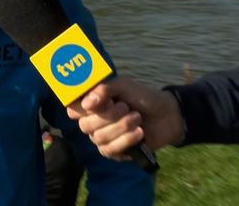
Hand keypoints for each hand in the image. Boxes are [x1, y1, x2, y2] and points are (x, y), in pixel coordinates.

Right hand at [67, 77, 183, 158]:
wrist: (166, 115)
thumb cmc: (142, 97)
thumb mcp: (124, 86)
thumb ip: (105, 89)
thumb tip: (87, 103)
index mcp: (91, 104)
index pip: (72, 108)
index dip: (81, 107)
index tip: (99, 102)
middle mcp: (92, 121)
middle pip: (85, 125)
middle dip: (108, 116)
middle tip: (126, 107)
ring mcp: (101, 138)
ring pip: (99, 138)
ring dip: (122, 127)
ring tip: (137, 118)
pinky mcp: (113, 152)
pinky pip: (110, 150)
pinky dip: (126, 140)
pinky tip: (139, 133)